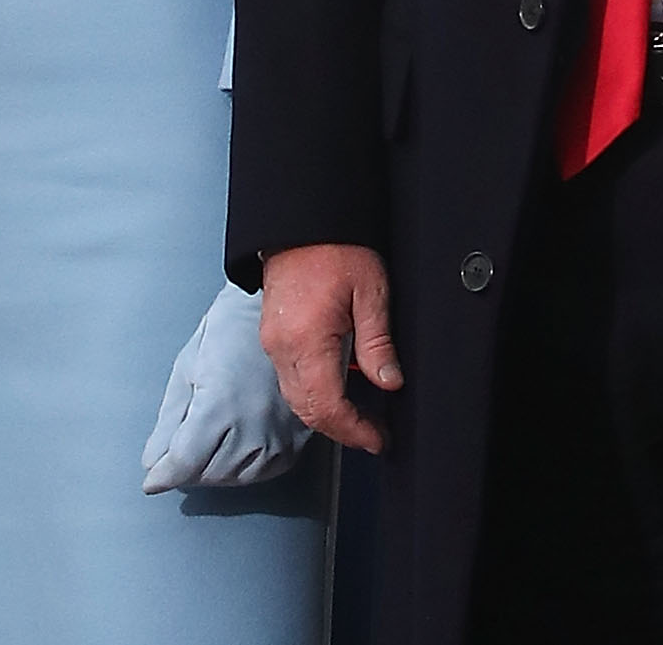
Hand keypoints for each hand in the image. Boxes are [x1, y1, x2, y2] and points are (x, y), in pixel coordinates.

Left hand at [143, 284, 313, 491]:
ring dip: (214, 470)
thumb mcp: (187, 368)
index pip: (184, 463)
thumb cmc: (229, 330)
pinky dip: (245, 467)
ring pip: (235, 477)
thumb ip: (169, 421)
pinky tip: (236, 448)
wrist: (276, 309)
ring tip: (208, 446)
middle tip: (180, 451)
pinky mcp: (299, 435)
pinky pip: (265, 471)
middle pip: (207, 474)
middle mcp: (253, 425)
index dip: (162, 475)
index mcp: (220, 405)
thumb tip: (153, 461)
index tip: (153, 479)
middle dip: (186, 469)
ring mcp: (279, 433)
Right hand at [257, 242, 400, 453]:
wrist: (302, 222)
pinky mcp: (273, 337)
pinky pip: (290, 380)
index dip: (354, 431)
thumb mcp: (371, 292)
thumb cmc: (337, 248)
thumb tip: (390, 382)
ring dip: (327, 414)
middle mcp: (282, 348)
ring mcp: (273, 343)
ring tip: (361, 417)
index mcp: (307, 340)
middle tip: (374, 434)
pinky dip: (314, 393)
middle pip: (308, 411)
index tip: (377, 440)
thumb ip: (378, 342)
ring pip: (296, 399)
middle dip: (341, 430)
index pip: (327, 406)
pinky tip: (340, 388)